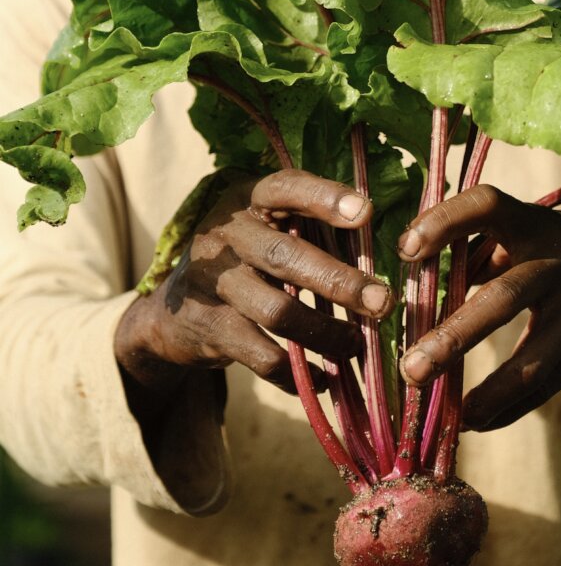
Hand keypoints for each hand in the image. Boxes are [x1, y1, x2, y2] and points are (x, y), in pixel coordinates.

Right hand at [115, 170, 393, 403]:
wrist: (172, 308)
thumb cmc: (245, 256)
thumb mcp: (266, 225)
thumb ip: (310, 224)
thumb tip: (381, 238)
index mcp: (248, 198)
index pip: (286, 188)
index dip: (325, 198)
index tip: (366, 212)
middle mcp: (226, 234)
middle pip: (284, 256)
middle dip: (338, 281)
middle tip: (382, 302)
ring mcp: (212, 281)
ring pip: (276, 311)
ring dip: (325, 333)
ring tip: (357, 345)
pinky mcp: (208, 327)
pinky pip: (261, 356)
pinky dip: (297, 373)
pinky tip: (323, 378)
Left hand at [397, 184, 560, 435]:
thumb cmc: (545, 246)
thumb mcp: (517, 232)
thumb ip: (469, 252)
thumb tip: (409, 289)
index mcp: (530, 223)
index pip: (487, 207)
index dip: (445, 222)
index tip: (404, 250)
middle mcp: (558, 263)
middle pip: (505, 299)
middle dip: (455, 337)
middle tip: (409, 369)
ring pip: (532, 360)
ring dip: (484, 392)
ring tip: (442, 414)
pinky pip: (547, 387)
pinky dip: (506, 409)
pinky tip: (470, 421)